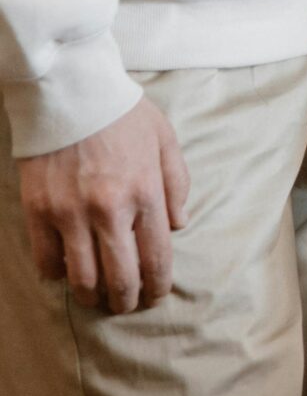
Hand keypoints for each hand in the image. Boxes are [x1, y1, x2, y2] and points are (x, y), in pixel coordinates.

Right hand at [18, 99, 189, 314]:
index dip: (158, 286)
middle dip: (127, 300)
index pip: (156, 257)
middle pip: (121, 278)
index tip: (156, 295)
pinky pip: (47, 261)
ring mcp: (71, 213)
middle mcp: (109, 209)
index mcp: (145, 192)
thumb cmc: (122, 113)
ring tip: (96, 296)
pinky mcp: (38, 211)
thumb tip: (179, 225)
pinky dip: (57, 274)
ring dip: (92, 295)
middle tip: (126, 304)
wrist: (70, 91)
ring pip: (83, 278)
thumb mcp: (164, 138)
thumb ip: (177, 183)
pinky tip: (65, 271)